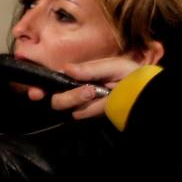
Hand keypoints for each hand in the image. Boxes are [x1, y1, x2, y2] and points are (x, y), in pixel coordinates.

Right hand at [25, 55, 143, 118]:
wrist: (146, 92)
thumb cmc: (132, 76)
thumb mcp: (114, 66)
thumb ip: (90, 68)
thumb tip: (65, 68)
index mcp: (79, 75)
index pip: (52, 80)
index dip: (39, 85)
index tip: (35, 92)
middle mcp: (75, 90)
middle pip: (55, 98)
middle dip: (68, 96)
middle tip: (89, 91)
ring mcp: (80, 104)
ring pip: (64, 106)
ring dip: (80, 100)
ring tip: (100, 94)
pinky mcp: (88, 115)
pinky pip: (80, 113)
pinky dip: (92, 109)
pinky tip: (105, 104)